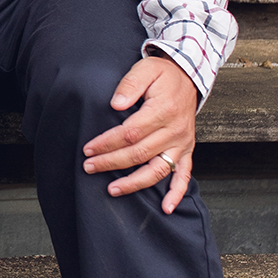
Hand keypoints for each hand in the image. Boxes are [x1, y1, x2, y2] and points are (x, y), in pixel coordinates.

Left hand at [82, 55, 197, 213]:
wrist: (189, 77)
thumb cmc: (163, 75)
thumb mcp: (145, 69)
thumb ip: (130, 85)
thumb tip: (115, 104)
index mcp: (162, 110)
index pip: (130, 133)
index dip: (107, 143)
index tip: (88, 148)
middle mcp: (174, 131)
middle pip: (139, 154)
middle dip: (111, 163)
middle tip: (89, 167)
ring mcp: (181, 143)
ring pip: (157, 170)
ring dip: (134, 182)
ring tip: (112, 190)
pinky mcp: (186, 150)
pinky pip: (184, 175)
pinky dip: (176, 193)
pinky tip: (166, 208)